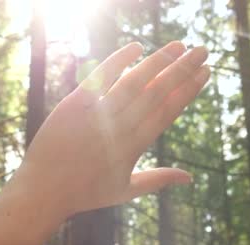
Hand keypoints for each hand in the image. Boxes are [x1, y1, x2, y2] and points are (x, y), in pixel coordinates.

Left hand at [15, 41, 209, 218]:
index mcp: (134, 147)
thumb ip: (158, 179)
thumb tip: (190, 177)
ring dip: (159, 61)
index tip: (206, 73)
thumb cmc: (85, 193)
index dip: (189, 90)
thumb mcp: (125, 191)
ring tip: (179, 45)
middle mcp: (119, 128)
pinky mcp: (74, 104)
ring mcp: (97, 114)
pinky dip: (118, 60)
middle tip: (202, 50)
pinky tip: (137, 47)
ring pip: (134, 81)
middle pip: (157, 92)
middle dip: (182, 69)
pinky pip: (99, 77)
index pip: (168, 111)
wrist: (43, 191)